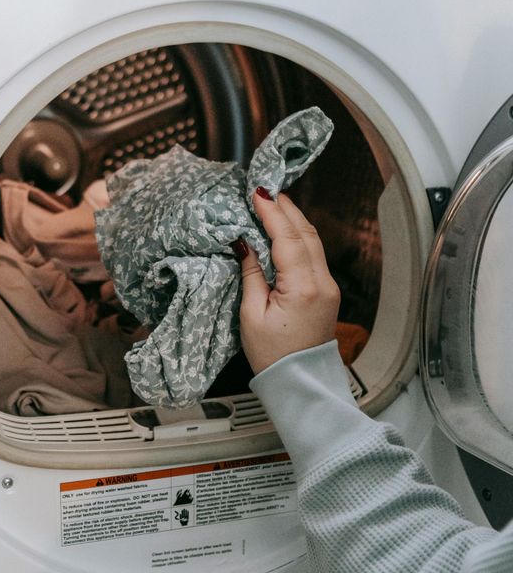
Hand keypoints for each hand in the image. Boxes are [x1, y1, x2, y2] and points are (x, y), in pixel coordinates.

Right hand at [234, 190, 339, 374]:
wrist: (300, 382)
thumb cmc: (273, 356)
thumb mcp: (251, 315)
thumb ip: (251, 274)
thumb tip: (244, 243)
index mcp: (302, 288)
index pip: (287, 238)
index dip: (272, 212)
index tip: (257, 193)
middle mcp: (321, 283)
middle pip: (305, 233)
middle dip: (285, 208)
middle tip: (265, 190)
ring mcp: (328, 286)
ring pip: (313, 240)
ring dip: (293, 219)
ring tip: (273, 203)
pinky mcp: (327, 291)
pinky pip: (314, 254)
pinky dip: (299, 236)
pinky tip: (284, 229)